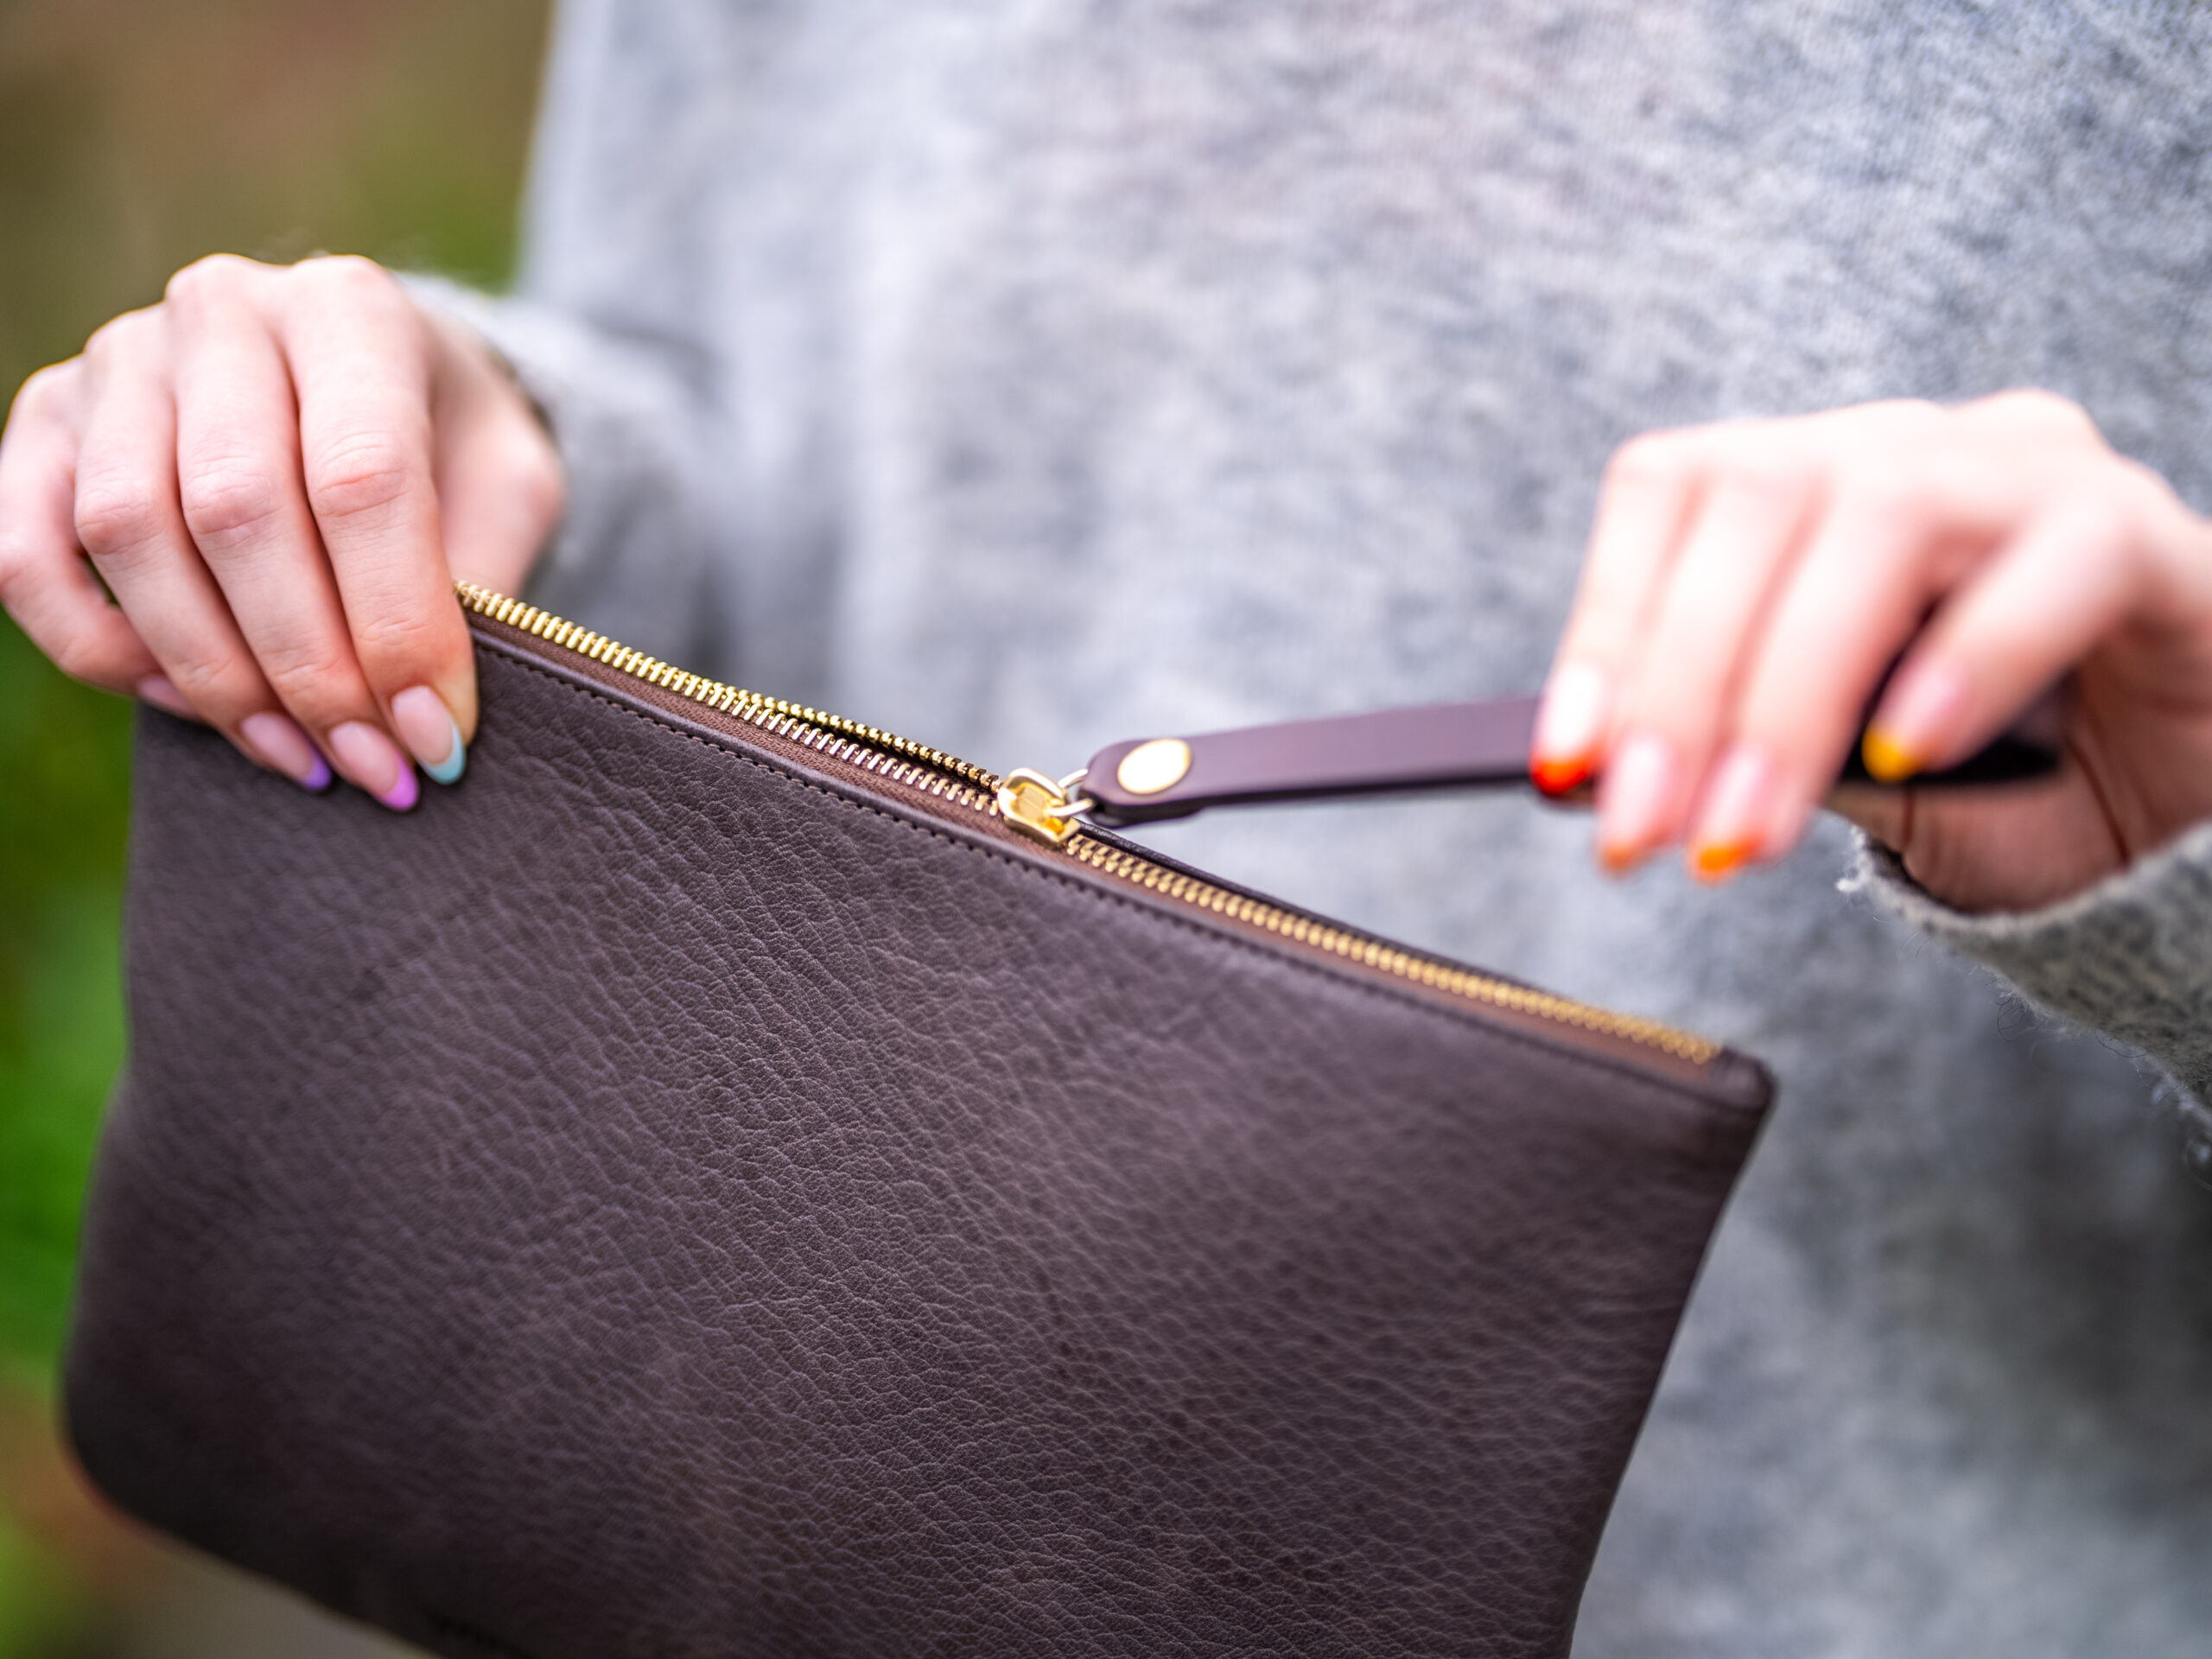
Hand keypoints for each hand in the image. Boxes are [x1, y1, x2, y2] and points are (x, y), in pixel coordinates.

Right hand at [0, 254, 562, 806]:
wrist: (373, 380)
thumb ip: (480, 577)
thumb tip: (420, 710)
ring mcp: (118, 362)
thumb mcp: (510, 489)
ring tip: (301, 756)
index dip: (397, 626)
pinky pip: (27, 554)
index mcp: (349, 309)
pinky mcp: (47, 423)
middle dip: (311, 669)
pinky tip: (187, 705)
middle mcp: (220, 313)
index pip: (361, 478)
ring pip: (129, 536)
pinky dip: (97, 650)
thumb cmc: (451, 445)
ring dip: (215, 676)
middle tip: (372, 766)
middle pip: (237, 511)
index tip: (437, 736)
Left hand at [1532, 391, 2211, 913]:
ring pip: (1882, 516)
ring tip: (1749, 827)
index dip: (1605, 621)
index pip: (1675, 488)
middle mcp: (1914, 450)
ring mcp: (2033, 475)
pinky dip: (1966, 657)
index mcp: (1816, 484)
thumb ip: (1742, 752)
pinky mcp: (2145, 534)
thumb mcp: (1842, 781)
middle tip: (1650, 833)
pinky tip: (1908, 755)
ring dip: (1792, 688)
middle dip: (1681, 683)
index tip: (1566, 765)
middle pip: (1758, 499)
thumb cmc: (2007, 792)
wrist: (2184, 825)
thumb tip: (1600, 774)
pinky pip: (2055, 558)